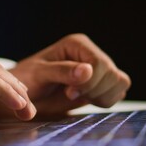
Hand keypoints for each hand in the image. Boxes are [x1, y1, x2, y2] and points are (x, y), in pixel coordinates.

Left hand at [0, 33, 130, 119]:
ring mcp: (99, 69)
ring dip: (102, 96)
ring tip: (78, 96)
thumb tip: (88, 71)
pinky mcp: (102, 84)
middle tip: (70, 94)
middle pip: (113, 74)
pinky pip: (118, 93)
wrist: (24, 94)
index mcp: (78, 44)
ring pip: (121, 83)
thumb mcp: (39, 74)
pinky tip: (85, 100)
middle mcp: (91, 54)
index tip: (69, 92)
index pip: (100, 63)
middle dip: (94, 90)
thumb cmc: (27, 80)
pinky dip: (105, 101)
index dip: (89, 82)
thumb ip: (62, 71)